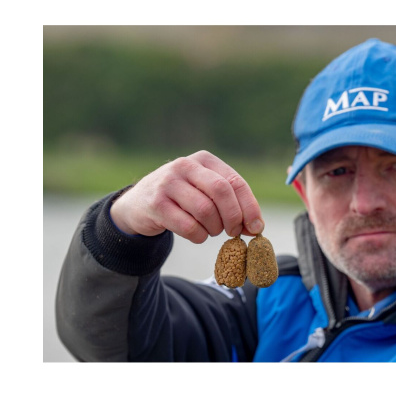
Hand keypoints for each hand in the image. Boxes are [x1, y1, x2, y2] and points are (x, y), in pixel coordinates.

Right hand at [110, 151, 264, 242]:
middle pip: (221, 192)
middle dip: (233, 217)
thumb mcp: (206, 192)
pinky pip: (188, 226)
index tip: (256, 228)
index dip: (249, 207)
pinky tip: (197, 234)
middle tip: (234, 232)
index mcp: (204, 159)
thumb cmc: (183, 199)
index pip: (235, 182)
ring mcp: (168, 183)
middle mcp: (185, 166)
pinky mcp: (156, 204)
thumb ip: (232, 204)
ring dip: (214, 228)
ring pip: (205, 210)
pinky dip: (199, 236)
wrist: (138, 204)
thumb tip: (256, 227)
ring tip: (211, 230)